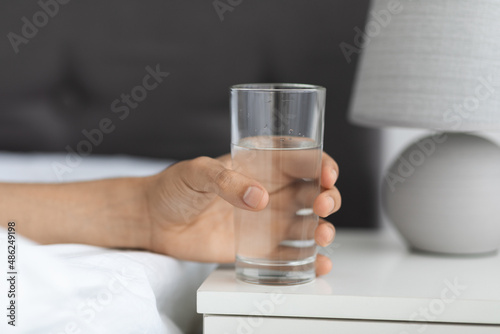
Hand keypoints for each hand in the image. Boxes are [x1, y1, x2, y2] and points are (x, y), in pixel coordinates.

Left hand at [144, 152, 340, 275]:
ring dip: (323, 229)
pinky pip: (289, 253)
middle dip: (328, 198)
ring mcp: (267, 221)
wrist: (154, 220)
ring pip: (308, 223)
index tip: (326, 174)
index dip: (321, 164)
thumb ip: (226, 180)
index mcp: (261, 165)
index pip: (301, 159)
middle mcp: (271, 192)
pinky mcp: (258, 247)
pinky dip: (308, 259)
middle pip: (313, 192)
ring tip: (321, 236)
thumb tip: (258, 197)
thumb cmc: (174, 187)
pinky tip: (318, 263)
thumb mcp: (197, 172)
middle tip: (323, 206)